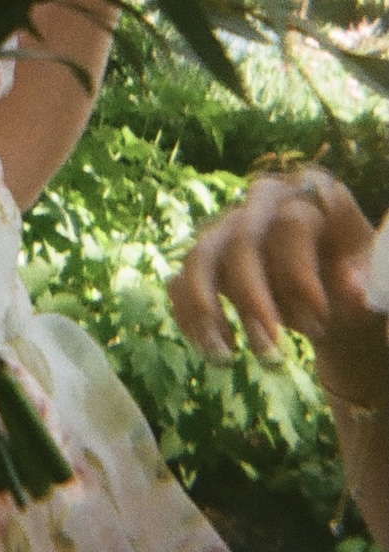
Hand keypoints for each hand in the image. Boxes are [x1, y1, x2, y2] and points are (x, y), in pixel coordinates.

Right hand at [169, 169, 382, 391]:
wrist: (331, 301)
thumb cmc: (354, 280)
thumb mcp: (370, 278)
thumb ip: (363, 278)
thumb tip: (352, 290)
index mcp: (307, 193)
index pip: (293, 224)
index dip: (300, 272)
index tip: (318, 318)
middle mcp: (260, 203)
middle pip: (242, 241)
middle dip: (252, 300)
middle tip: (273, 351)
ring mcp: (227, 227)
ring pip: (201, 257)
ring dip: (207, 311)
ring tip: (224, 357)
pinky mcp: (206, 259)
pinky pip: (180, 282)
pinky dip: (190, 318)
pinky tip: (216, 351)